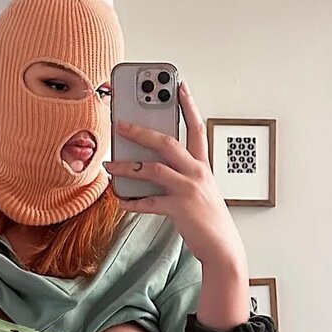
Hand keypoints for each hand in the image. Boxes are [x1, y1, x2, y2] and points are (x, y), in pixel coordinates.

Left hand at [103, 81, 245, 269]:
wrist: (223, 247)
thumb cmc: (207, 216)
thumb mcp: (199, 187)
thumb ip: (179, 172)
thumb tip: (146, 163)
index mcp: (202, 164)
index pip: (196, 127)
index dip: (188, 105)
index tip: (178, 85)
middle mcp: (197, 172)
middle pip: (167, 142)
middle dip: (141, 131)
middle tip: (121, 123)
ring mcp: (189, 189)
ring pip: (153, 169)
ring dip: (127, 166)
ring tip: (109, 165)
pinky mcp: (180, 209)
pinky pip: (148, 202)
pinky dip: (131, 201)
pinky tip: (119, 199)